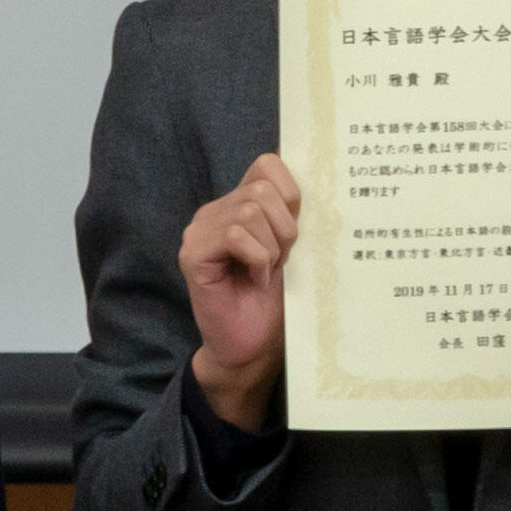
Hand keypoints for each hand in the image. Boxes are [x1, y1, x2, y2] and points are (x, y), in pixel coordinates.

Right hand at [180, 152, 302, 432]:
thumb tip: (319, 176)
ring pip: (250, 212)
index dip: (291, 193)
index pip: (267, 164)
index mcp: (236, 204)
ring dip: (272, 247)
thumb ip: (291, 211)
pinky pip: (235, 236)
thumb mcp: (291, 245)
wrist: (252, 346)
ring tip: (266, 271)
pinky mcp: (192, 256)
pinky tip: (255, 280)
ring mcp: (198, 233)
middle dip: (284, 227)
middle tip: (280, 259)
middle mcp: (212, 213)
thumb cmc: (273, 299)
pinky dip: (257, 260)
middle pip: (261, 189)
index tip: (293, 231)